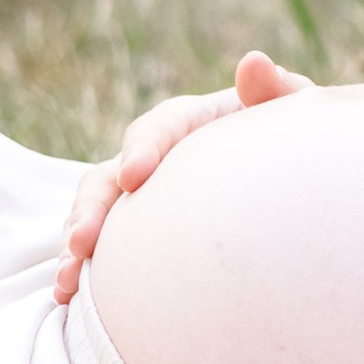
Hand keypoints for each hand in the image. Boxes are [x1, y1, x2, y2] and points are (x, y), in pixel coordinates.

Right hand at [55, 51, 312, 303]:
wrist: (295, 180)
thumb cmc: (294, 140)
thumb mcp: (297, 111)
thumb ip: (276, 91)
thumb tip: (255, 62)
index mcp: (194, 122)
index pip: (161, 127)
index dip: (143, 149)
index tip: (134, 175)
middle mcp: (156, 156)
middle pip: (111, 175)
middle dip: (93, 208)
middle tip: (83, 241)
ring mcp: (142, 195)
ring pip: (97, 213)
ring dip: (77, 243)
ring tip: (67, 281)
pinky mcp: (139, 229)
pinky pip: (104, 248)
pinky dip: (83, 270)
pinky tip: (70, 301)